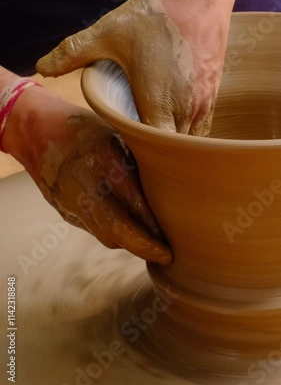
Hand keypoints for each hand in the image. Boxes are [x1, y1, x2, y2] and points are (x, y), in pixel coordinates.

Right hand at [3, 86, 171, 264]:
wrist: (37, 131)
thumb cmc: (83, 128)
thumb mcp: (116, 137)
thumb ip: (137, 164)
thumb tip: (169, 190)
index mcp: (104, 163)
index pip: (133, 206)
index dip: (152, 230)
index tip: (169, 246)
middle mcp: (85, 188)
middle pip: (117, 231)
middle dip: (143, 248)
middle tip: (165, 256)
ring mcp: (71, 203)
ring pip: (105, 235)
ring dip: (128, 242)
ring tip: (150, 243)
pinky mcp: (64, 211)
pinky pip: (92, 228)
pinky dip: (111, 231)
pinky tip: (125, 227)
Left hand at [36, 0, 234, 135]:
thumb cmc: (156, 15)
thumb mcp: (108, 32)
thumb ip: (73, 52)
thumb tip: (42, 67)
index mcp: (161, 104)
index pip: (156, 151)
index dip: (141, 154)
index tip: (126, 145)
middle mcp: (187, 109)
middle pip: (173, 149)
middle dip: (155, 150)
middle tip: (135, 142)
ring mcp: (205, 102)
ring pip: (190, 138)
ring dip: (172, 139)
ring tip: (153, 131)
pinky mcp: (214, 92)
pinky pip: (202, 123)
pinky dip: (187, 127)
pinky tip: (172, 115)